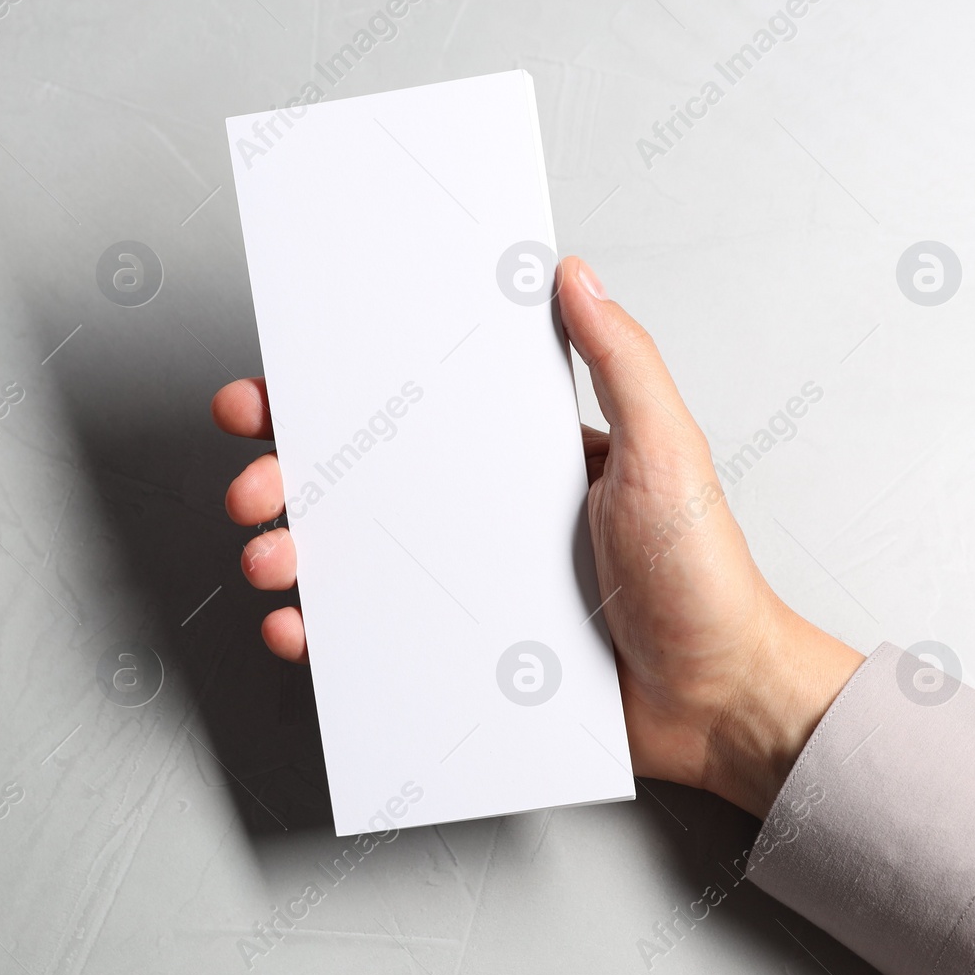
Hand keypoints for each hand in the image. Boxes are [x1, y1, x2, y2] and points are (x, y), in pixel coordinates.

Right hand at [210, 256, 862, 816]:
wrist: (719, 700)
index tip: (274, 393)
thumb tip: (574, 275)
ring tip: (272, 560)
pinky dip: (322, 635)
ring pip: (351, 560)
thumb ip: (621, 360)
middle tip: (255, 486)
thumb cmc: (702, 577)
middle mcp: (480, 514)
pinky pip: (373, 639)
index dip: (332, 398)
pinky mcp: (462, 651)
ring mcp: (466, 584)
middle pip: (358, 484)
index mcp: (517, 456)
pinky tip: (300, 630)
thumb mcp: (668, 452)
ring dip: (289, 553)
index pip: (409, 410)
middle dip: (285, 479)